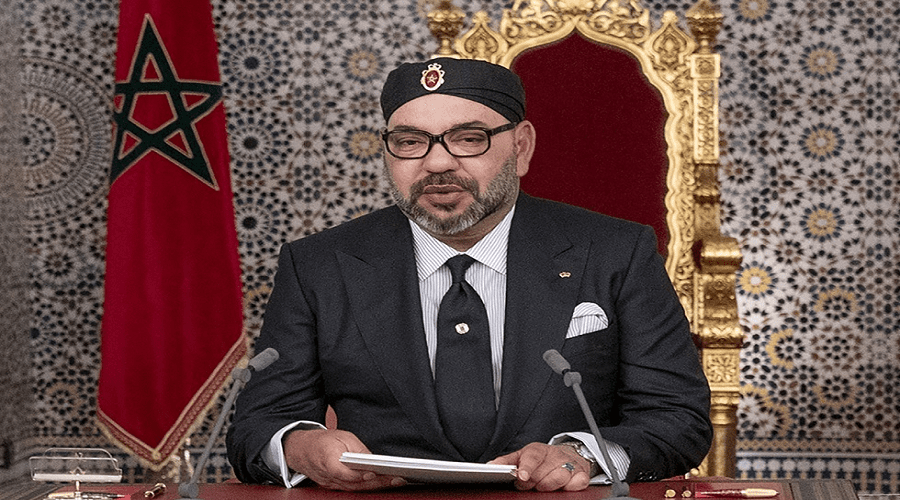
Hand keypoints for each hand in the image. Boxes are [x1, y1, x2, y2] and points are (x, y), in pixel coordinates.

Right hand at [283, 428, 405, 489]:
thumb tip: (374, 460)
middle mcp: (329, 476)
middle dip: (378, 483)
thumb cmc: (322, 441)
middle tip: (397, 479)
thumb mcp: (342, 436)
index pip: (346, 472)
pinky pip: (352, 489)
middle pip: (356, 484)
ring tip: (395, 481)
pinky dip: (367, 487)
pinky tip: (381, 483)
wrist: (300, 450)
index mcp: (328, 460)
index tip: (376, 473)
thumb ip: (358, 450)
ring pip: (356, 489)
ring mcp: (331, 484)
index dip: (361, 475)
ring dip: (376, 487)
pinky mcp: (334, 486)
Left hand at [490, 442, 591, 490]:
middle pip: (545, 471)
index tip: (522, 477)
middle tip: (529, 486)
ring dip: (551, 484)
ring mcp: (569, 464)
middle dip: (535, 481)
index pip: (532, 457)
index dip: (527, 468)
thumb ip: (506, 462)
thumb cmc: (539, 459)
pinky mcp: (581, 473)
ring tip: (543, 487)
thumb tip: (489, 466)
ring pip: (561, 476)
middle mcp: (554, 455)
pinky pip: (579, 482)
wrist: (565, 455)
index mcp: (537, 450)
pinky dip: (572, 486)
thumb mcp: (521, 457)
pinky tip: (564, 487)